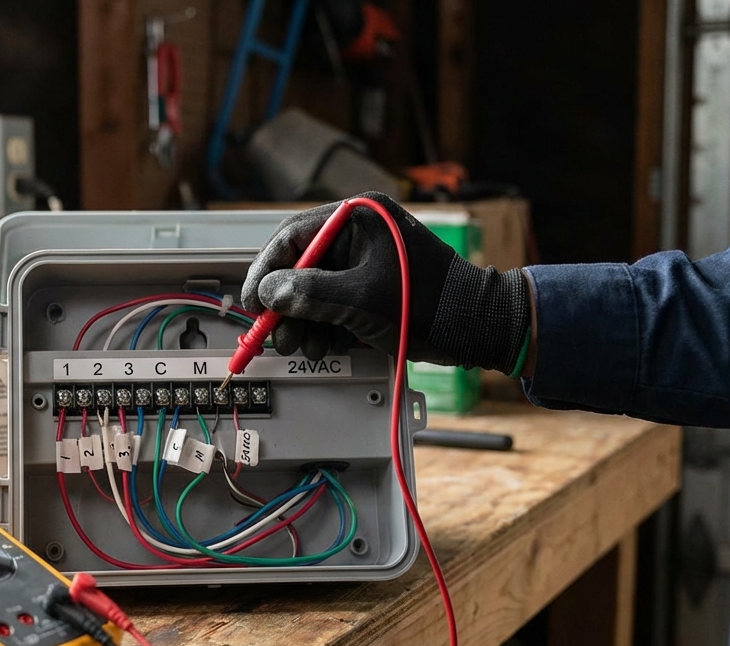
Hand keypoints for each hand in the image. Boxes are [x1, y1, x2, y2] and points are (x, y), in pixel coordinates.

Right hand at [240, 191, 530, 373]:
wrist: (477, 327)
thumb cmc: (431, 304)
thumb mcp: (359, 300)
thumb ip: (308, 294)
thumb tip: (270, 293)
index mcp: (359, 216)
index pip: (293, 236)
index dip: (266, 271)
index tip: (253, 301)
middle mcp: (360, 232)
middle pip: (301, 265)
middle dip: (286, 304)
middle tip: (276, 332)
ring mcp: (367, 259)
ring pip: (315, 288)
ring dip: (304, 320)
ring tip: (303, 345)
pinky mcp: (373, 284)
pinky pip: (335, 300)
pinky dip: (324, 324)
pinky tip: (323, 343)